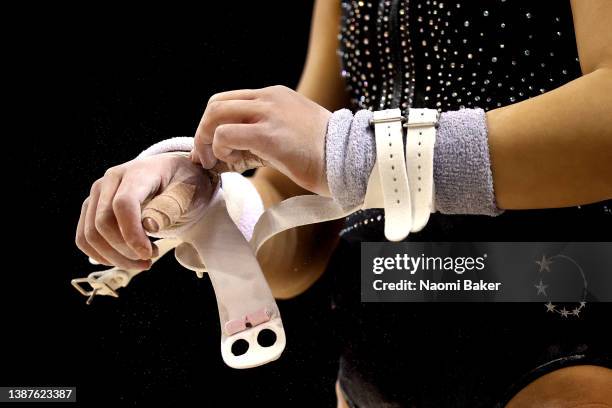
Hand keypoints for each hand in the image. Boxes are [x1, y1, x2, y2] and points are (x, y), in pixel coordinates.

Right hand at [75, 153, 212, 269]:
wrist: (175, 177)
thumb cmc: (183, 186)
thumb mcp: (188, 193)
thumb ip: (170, 207)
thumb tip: (149, 226)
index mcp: (139, 172)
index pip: (123, 204)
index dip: (132, 234)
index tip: (148, 254)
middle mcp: (112, 179)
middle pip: (103, 223)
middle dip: (126, 250)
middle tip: (150, 258)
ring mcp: (99, 193)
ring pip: (90, 234)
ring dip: (115, 257)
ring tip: (142, 261)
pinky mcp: (92, 207)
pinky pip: (84, 239)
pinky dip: (102, 256)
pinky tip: (124, 259)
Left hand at [192, 85, 331, 194]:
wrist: (349, 160)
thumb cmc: (324, 155)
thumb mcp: (290, 134)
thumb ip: (261, 136)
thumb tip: (229, 154)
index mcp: (275, 95)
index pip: (230, 100)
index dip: (213, 123)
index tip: (211, 147)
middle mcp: (269, 98)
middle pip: (216, 104)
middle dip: (203, 131)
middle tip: (203, 157)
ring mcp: (268, 114)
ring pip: (216, 115)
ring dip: (206, 141)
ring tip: (214, 162)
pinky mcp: (267, 135)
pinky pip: (225, 136)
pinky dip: (219, 150)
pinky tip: (231, 163)